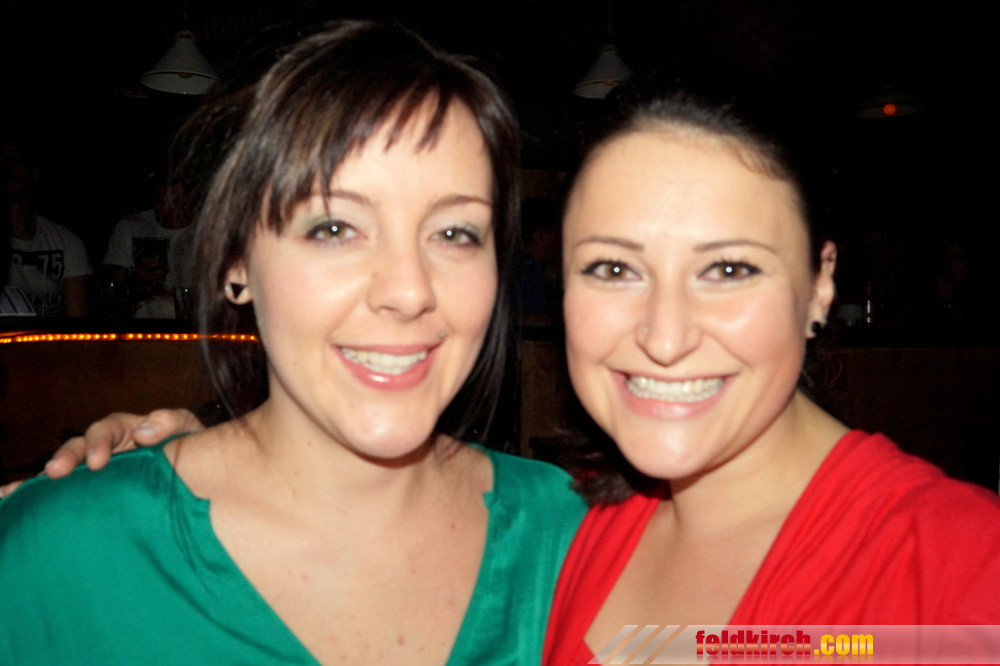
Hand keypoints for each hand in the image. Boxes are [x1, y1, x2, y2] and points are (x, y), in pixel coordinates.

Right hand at [0, 409, 202, 497]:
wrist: (202, 476)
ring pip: (67, 469)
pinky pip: (63, 492)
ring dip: (43, 480)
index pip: (107, 429)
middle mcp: (108, 448)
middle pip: (79, 446)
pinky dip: (35, 495)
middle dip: (66, 458)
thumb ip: (169, 422)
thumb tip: (143, 432)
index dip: (99, 442)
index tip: (97, 462)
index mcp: (128, 430)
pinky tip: (10, 500)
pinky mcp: (94, 491)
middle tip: (57, 473)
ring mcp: (100, 470)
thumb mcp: (187, 429)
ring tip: (17, 491)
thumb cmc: (191, 448)